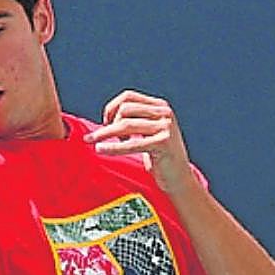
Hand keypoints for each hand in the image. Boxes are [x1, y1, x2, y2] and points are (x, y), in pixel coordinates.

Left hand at [84, 90, 198, 196]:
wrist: (179, 178)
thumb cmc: (159, 157)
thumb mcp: (148, 132)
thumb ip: (134, 120)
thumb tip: (106, 116)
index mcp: (160, 106)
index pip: (128, 96)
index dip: (111, 107)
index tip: (104, 123)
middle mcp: (164, 113)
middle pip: (125, 109)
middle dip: (109, 123)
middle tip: (103, 138)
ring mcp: (165, 127)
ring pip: (125, 124)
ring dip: (106, 134)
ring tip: (96, 144)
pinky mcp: (163, 143)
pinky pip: (131, 143)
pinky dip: (113, 147)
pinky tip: (100, 150)